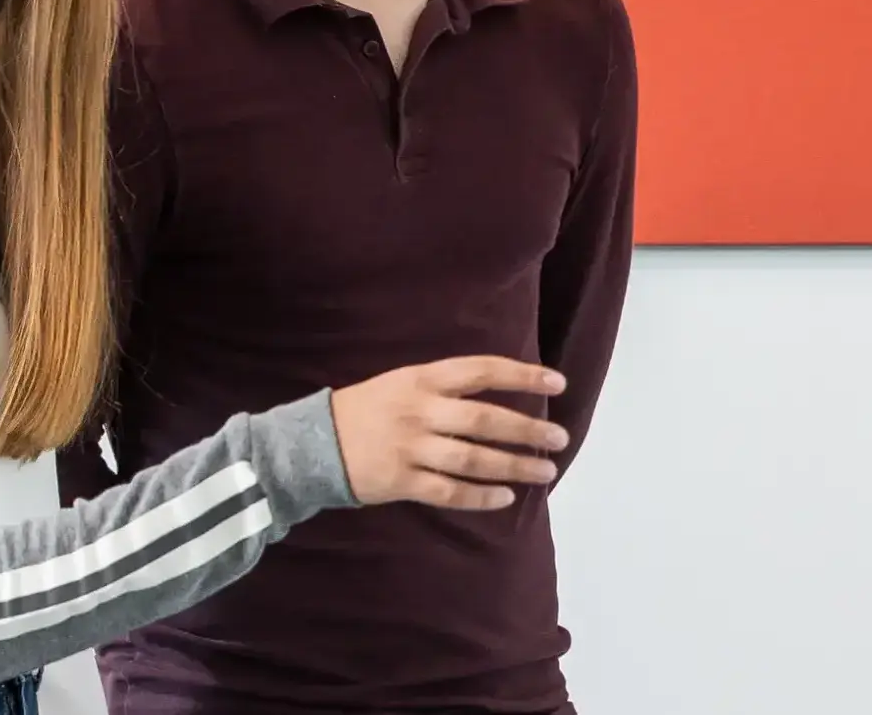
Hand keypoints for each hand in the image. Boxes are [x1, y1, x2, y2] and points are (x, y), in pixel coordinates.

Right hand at [329, 355, 570, 508]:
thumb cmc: (366, 408)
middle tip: (560, 438)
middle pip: (485, 420)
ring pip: (473, 460)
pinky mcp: (401, 482)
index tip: (557, 382)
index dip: (522, 375)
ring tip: (545, 471)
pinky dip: (480, 497)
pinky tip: (506, 498)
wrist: (311, 443)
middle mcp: (420, 411)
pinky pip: (449, 492)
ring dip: (514, 466)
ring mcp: (410, 449)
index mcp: (422, 379)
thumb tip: (502, 392)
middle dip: (528, 430)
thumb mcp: (402, 381)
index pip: (482, 371)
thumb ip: (446, 386)